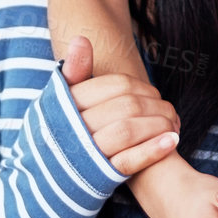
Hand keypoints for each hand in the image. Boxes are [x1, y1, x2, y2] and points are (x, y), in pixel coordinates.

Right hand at [61, 36, 181, 176]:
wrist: (44, 178)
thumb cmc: (59, 131)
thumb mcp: (61, 99)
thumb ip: (75, 69)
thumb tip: (82, 39)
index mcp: (68, 102)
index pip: (116, 85)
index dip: (142, 87)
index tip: (154, 93)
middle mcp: (75, 125)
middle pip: (126, 106)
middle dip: (156, 107)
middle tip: (171, 112)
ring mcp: (87, 152)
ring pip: (128, 131)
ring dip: (158, 126)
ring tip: (174, 126)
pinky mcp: (98, 177)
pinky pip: (128, 162)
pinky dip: (153, 151)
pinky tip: (172, 142)